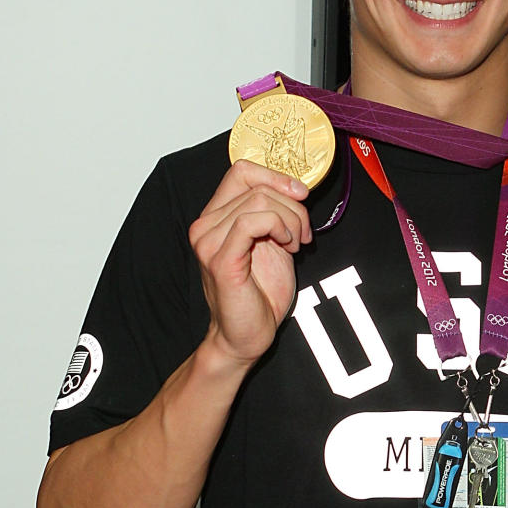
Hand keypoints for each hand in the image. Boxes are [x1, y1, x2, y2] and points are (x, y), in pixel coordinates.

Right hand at [188, 160, 311, 370]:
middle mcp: (205, 225)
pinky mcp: (221, 259)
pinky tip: (287, 245)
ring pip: (259, 200)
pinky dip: (279, 227)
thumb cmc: (259, 295)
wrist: (246, 337)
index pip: (241, 170)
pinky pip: (253, 221)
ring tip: (295, 244)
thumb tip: (296, 189)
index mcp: (215, 218)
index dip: (276, 176)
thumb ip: (275, 215)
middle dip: (292, 206)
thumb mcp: (273, 244)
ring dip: (290, 220)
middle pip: (256, 185)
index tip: (301, 195)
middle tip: (302, 234)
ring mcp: (209, 241)